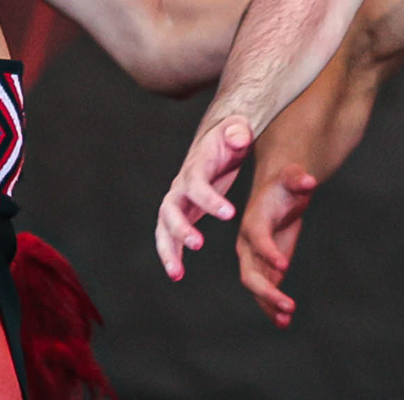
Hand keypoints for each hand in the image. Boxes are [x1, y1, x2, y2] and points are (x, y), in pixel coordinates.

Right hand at [156, 116, 252, 279]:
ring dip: (168, 250)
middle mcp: (180, 186)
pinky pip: (170, 237)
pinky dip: (172, 254)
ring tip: (177, 273)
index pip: (197, 184)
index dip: (210, 199)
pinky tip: (177, 273)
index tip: (229, 214)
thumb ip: (238, 133)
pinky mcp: (180, 214)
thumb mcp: (237, 129)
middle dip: (182, 228)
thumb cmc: (230, 137)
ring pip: (164, 228)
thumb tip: (239, 138)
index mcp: (196, 166)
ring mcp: (177, 201)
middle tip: (198, 244)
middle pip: (171, 209)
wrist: (217, 143)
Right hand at [236, 162, 319, 325]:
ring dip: (270, 304)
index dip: (268, 252)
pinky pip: (265, 291)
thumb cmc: (285, 184)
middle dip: (268, 291)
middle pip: (250, 273)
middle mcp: (248, 244)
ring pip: (257, 287)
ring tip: (288, 318)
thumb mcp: (292, 176)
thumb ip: (298, 178)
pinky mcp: (265, 268)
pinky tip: (285, 321)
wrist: (278, 194)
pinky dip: (272, 306)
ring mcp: (255, 259)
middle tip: (289, 305)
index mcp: (253, 222)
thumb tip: (309, 180)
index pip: (257, 240)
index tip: (284, 266)